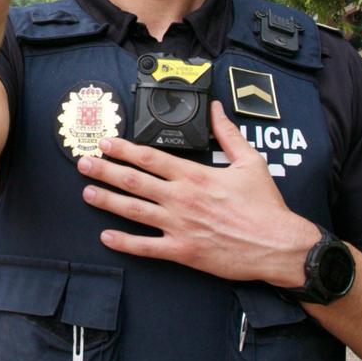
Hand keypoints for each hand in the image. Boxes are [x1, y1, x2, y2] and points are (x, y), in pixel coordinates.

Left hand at [76, 102, 318, 286]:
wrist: (278, 246)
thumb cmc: (265, 206)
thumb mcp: (250, 162)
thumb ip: (228, 134)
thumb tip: (217, 109)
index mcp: (195, 175)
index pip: (150, 157)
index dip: (123, 149)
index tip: (105, 142)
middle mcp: (182, 199)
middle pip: (134, 181)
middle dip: (105, 171)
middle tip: (83, 163)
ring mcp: (179, 226)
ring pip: (134, 211)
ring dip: (107, 201)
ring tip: (87, 193)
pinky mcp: (183, 251)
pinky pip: (147, 247)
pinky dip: (124, 243)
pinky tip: (106, 236)